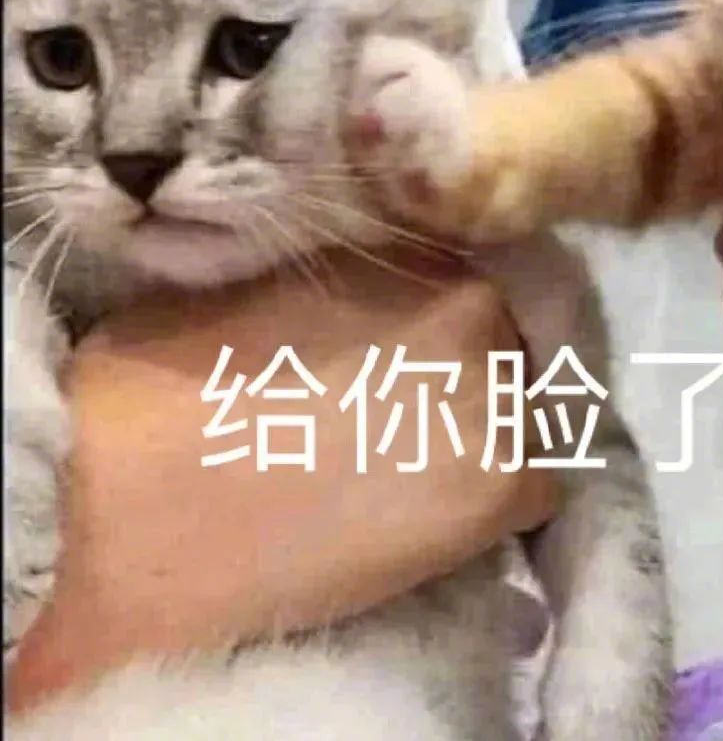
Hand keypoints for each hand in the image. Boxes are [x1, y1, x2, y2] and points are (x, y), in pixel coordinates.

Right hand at [7, 249, 557, 712]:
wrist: (130, 507)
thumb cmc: (164, 387)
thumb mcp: (257, 289)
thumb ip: (339, 284)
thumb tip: (364, 301)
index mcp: (413, 253)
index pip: (477, 278)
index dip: (452, 322)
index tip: (428, 355)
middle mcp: (474, 309)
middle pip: (508, 341)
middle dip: (472, 375)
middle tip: (418, 418)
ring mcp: (499, 397)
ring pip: (533, 412)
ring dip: (491, 438)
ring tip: (422, 473)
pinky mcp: (505, 489)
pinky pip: (541, 487)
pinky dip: (505, 503)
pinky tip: (443, 519)